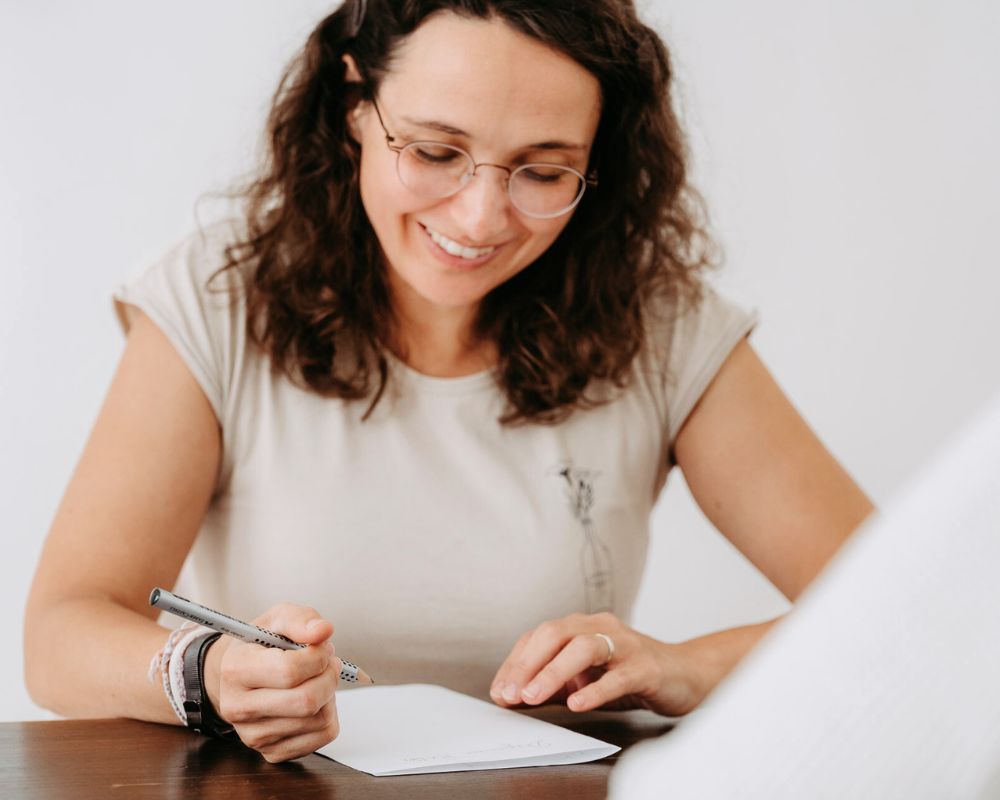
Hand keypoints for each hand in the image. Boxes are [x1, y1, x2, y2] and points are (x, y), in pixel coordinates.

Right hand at [204, 604, 340, 761]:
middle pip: (306, 701)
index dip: (318, 656)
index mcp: (236, 670)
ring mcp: (253, 736)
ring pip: (319, 719)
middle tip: (329, 663)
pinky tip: (315, 700)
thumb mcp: (278, 618)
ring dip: (330, 694)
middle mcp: (238, 708)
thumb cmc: (262, 645)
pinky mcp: (271, 752)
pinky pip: (322, 736)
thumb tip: (323, 631)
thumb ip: (302, 619)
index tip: (323, 647)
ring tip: (317, 679)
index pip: (289, 671)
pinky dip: (329, 714)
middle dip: (329, 676)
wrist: (241, 675)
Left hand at [490, 612, 702, 716]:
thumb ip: (555, 685)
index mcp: (582, 627)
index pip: (539, 637)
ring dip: (553, 672)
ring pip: (583, 648)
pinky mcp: (646, 667)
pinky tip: (578, 704)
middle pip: (556, 633)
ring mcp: (625, 645)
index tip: (499, 691)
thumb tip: (514, 696)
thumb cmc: (632, 676)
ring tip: (533, 696)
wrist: (685, 675)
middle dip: (528, 664)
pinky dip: (595, 689)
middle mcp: (601, 628)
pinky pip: (618, 675)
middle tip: (510, 694)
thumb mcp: (587, 679)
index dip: (515, 663)